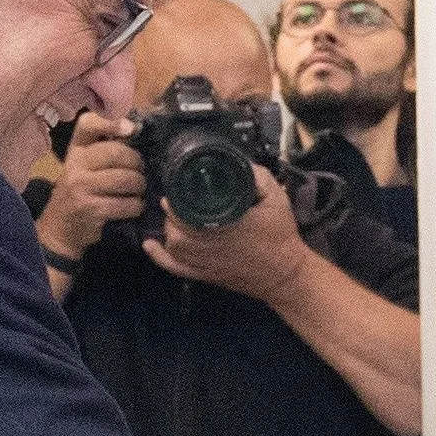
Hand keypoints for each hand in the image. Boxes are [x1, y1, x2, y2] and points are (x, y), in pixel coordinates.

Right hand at [40, 112, 148, 262]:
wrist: (59, 228)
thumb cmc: (79, 192)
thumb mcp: (84, 166)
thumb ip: (104, 149)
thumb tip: (134, 129)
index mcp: (75, 150)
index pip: (88, 124)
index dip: (110, 122)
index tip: (130, 128)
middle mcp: (75, 165)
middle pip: (116, 152)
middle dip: (137, 162)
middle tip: (140, 171)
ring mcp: (81, 187)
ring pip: (125, 179)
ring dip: (139, 186)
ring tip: (138, 190)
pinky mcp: (91, 209)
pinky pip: (126, 204)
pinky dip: (136, 206)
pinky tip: (134, 207)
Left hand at [146, 166, 318, 299]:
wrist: (286, 275)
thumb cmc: (281, 236)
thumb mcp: (275, 197)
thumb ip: (256, 175)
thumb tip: (235, 159)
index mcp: (220, 222)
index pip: (184, 208)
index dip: (178, 196)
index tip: (180, 186)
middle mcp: (206, 243)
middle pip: (173, 224)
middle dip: (173, 211)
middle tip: (179, 199)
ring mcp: (202, 262)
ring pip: (171, 243)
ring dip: (169, 228)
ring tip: (177, 217)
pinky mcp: (203, 275)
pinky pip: (173, 267)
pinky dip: (158, 256)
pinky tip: (149, 245)